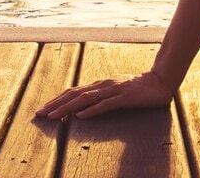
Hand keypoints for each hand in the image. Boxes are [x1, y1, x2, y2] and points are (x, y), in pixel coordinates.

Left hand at [36, 71, 175, 119]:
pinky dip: (91, 111)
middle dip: (55, 104)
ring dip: (67, 108)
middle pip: (74, 94)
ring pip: (85, 99)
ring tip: (53, 116)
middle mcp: (102, 85)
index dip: (56, 100)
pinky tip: (80, 117)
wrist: (160, 82)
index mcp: (99, 85)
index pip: (73, 92)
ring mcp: (113, 90)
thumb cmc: (137, 89)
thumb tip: (83, 107)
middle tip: (39, 114)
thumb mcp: (115, 92)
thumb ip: (100, 97)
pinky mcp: (124, 98)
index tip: (42, 109)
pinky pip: (105, 105)